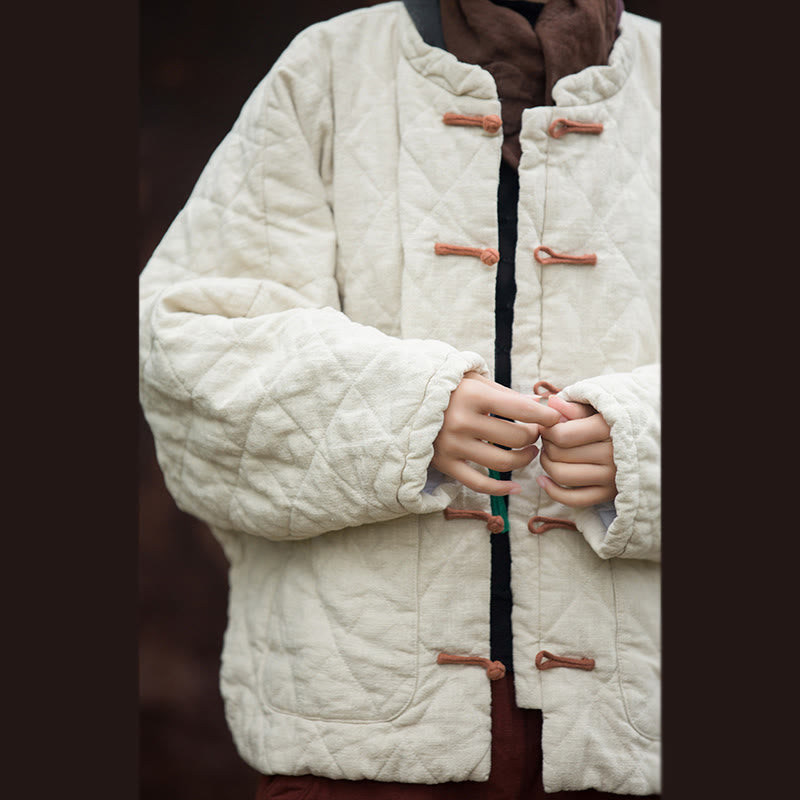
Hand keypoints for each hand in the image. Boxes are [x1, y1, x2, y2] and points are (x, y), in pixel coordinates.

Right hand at [432, 372, 561, 495]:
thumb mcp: (475, 380)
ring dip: (524, 459)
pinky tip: (515, 486)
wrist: (405, 401)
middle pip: (515, 437)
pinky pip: (478, 484)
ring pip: (502, 463)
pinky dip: (501, 489)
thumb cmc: (449, 388)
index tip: (557, 420)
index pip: (521, 408)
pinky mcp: (444, 464)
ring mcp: (451, 445)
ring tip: (529, 452)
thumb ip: (508, 395)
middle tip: (537, 433)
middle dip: (534, 436)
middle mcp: (461, 421)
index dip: (545, 416)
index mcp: (472, 395)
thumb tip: (545, 408)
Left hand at [536, 395, 616, 506]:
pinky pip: (573, 499)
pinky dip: (552, 491)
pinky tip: (543, 479)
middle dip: (546, 446)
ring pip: (562, 475)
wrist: (645, 444)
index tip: (547, 426)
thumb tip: (552, 403)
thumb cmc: (614, 422)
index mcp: (608, 429)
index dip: (547, 431)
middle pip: (559, 455)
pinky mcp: (608, 494)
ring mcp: (610, 477)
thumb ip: (575, 407)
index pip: (562, 435)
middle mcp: (611, 455)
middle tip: (547, 439)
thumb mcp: (599, 409)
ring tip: (548, 454)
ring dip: (547, 465)